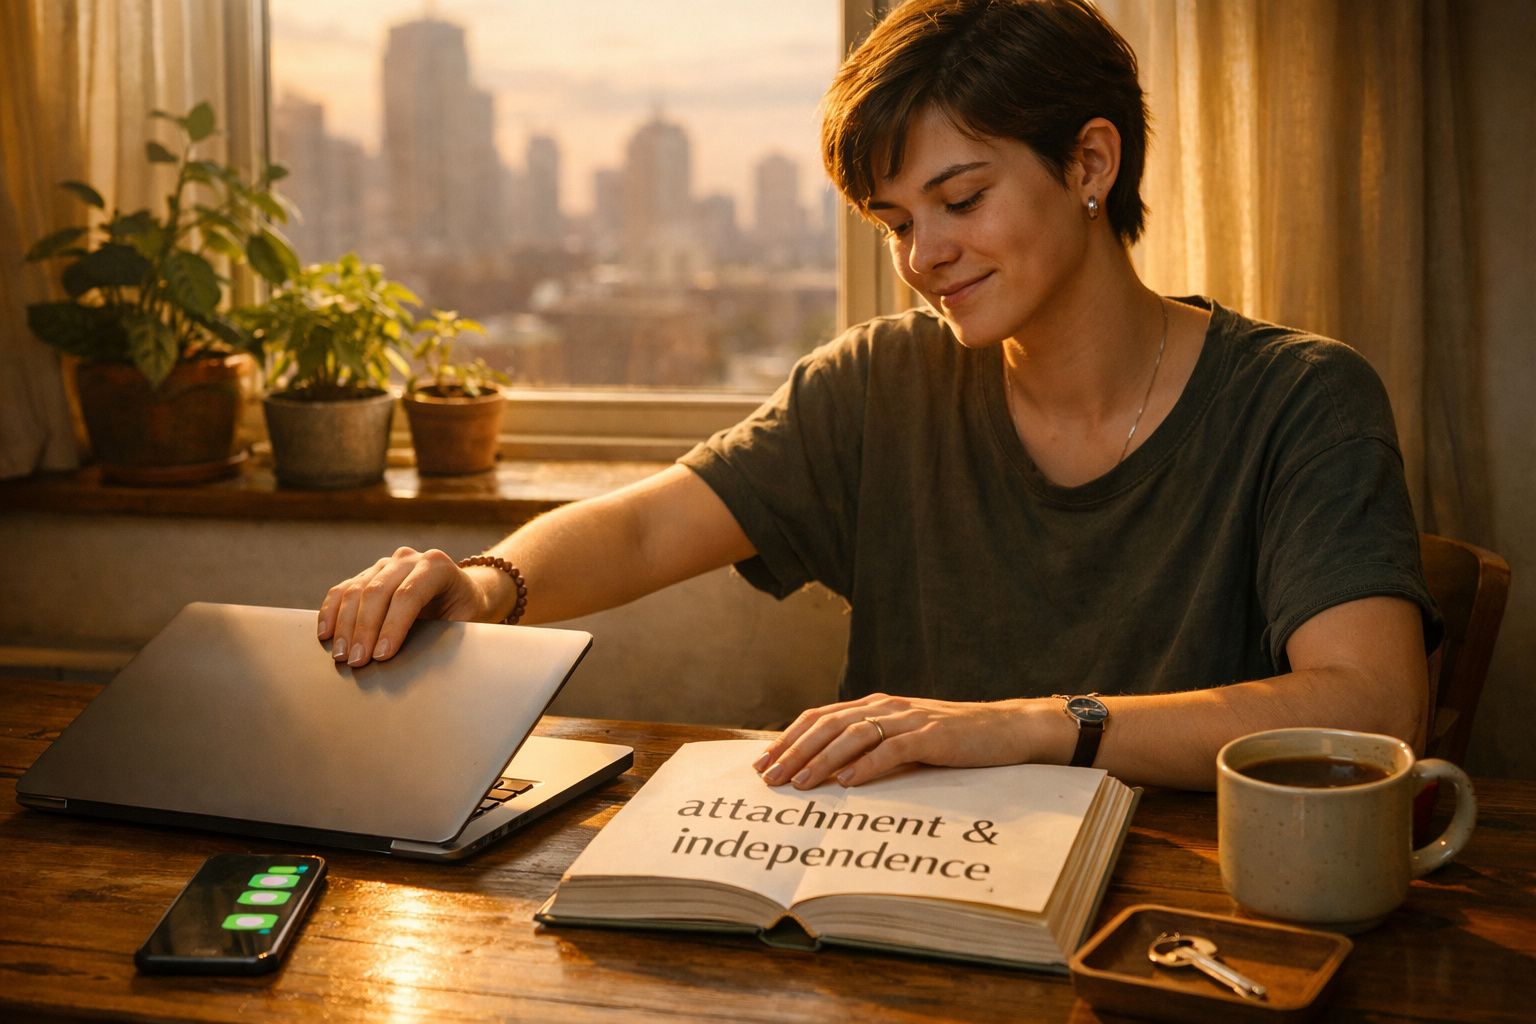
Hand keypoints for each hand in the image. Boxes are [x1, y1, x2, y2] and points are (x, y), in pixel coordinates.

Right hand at [317, 547, 490, 666]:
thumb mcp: (466, 621)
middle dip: (364, 630)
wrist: (463, 592)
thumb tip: (413, 658)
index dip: (393, 626)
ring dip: (345, 625)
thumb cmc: (465, 611)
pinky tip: (326, 634)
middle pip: (378, 591)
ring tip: (341, 656)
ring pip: (356, 590)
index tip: (381, 655)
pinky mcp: (368, 573)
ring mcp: (386, 564)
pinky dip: (331, 612)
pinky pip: (342, 590)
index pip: (408, 595)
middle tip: (356, 662)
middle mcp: (409, 559)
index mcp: (437, 566)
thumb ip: (444, 632)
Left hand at [753, 693, 1035, 789]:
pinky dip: (867, 765)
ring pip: (853, 735)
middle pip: (828, 725)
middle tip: (769, 778)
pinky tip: (847, 782)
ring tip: (799, 784)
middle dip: (794, 752)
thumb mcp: (906, 741)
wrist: (1007, 729)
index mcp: (876, 706)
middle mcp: (887, 706)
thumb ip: (872, 749)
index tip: (763, 762)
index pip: (820, 717)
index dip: (789, 738)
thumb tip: (828, 776)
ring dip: (822, 760)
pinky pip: (892, 748)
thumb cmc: (954, 741)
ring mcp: (910, 719)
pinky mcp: (933, 736)